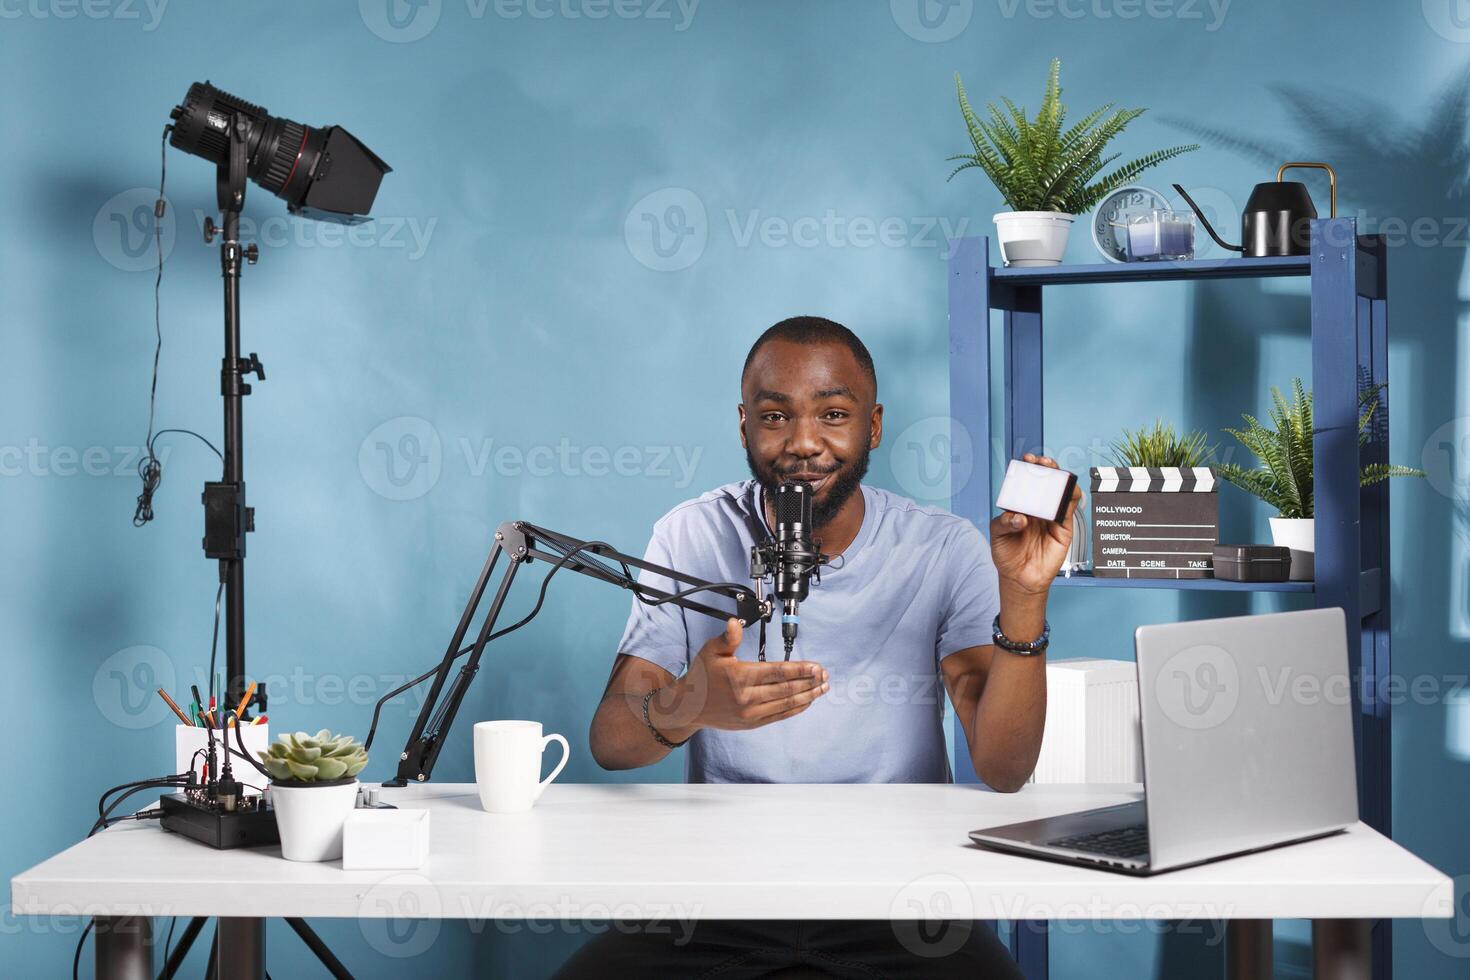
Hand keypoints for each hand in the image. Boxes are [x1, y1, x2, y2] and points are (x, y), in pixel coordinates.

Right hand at [655, 618, 828, 731]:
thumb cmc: (701, 676)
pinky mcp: (752, 723)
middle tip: (824, 675)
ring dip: (808, 695)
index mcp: (740, 677)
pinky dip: (796, 708)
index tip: (815, 666)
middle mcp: (747, 697)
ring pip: (786, 703)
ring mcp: (751, 713)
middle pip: (786, 689)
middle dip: (809, 681)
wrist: (688, 707)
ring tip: (823, 688)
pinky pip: (779, 716)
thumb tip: (734, 622)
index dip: (800, 669)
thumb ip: (729, 637)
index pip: (777, 672)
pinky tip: (807, 701)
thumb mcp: (712, 651)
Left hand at [990, 453, 1081, 595]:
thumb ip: (1005, 523)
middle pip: (1046, 482)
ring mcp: (1052, 516)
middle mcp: (1038, 507)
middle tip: (1041, 462)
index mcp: (1022, 504)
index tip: (1026, 459)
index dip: (1029, 468)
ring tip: (1054, 472)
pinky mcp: (1064, 527)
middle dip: (1046, 468)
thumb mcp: (998, 535)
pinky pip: (1071, 508)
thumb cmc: (1007, 553)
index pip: (1027, 481)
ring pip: (1061, 491)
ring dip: (1060, 478)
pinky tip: (1067, 491)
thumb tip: (1020, 516)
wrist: (1020, 578)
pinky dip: (1071, 496)